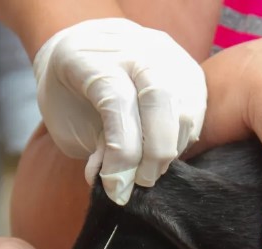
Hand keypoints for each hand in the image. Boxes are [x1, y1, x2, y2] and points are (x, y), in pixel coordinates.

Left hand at [33, 18, 206, 204]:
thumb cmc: (69, 94)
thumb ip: (94, 148)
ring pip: (183, 107)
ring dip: (169, 149)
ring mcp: (167, 54)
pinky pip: (195, 111)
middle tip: (141, 182)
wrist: (85, 52)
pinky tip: (161, 151)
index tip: (115, 188)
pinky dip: (181, 139)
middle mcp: (135, 47)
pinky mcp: (189, 69)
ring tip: (148, 169)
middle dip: (155, 152)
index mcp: (93, 57)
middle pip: (160, 98)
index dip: (122, 153)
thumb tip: (119, 183)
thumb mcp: (66, 124)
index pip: (118, 102)